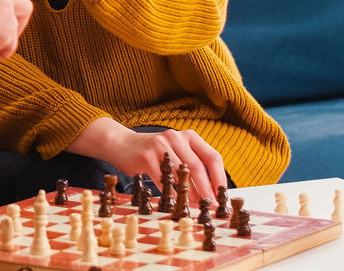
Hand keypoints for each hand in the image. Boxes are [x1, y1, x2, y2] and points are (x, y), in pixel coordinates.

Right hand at [100, 124, 226, 207]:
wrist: (121, 143)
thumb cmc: (152, 151)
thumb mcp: (175, 151)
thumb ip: (191, 165)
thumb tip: (209, 192)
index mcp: (188, 136)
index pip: (212, 157)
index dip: (219, 178)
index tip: (222, 195)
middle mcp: (175, 138)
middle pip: (198, 167)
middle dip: (207, 190)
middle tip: (211, 207)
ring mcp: (160, 146)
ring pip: (180, 176)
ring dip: (189, 195)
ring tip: (194, 207)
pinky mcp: (146, 157)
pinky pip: (162, 181)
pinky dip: (170, 194)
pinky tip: (174, 203)